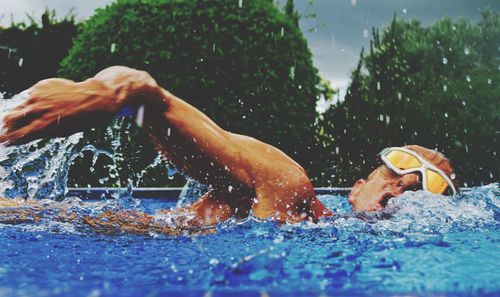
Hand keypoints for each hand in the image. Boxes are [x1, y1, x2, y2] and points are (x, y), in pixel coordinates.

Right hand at [0, 77, 119, 145]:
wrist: (93, 99)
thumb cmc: (78, 119)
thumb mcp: (60, 132)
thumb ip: (40, 132)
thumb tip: (22, 135)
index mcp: (42, 126)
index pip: (16, 134)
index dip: (6, 139)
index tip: (2, 141)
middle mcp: (37, 111)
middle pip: (10, 118)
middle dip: (6, 124)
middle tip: (6, 127)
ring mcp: (37, 97)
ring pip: (17, 105)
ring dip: (16, 112)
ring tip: (22, 116)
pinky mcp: (40, 86)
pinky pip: (29, 95)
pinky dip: (31, 100)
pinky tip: (42, 102)